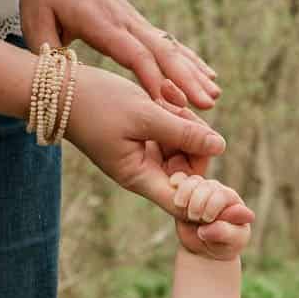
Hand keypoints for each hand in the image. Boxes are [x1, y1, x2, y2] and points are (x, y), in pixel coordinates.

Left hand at [20, 0, 218, 109]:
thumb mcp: (35, 17)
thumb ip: (45, 48)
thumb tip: (58, 76)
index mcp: (102, 24)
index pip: (132, 53)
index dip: (151, 77)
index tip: (168, 102)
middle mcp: (127, 22)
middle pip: (162, 52)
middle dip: (186, 79)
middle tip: (206, 104)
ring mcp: (138, 23)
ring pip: (172, 49)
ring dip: (194, 73)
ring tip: (214, 97)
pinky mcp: (143, 26)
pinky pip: (171, 45)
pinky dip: (191, 60)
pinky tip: (210, 77)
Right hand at [65, 65, 252, 228]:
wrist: (57, 88)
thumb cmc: (95, 102)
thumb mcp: (145, 114)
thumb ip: (184, 133)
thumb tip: (221, 147)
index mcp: (140, 177)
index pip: (187, 205)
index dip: (215, 207)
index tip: (241, 209)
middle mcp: (143, 173)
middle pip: (190, 173)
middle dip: (196, 143)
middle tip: (179, 110)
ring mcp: (142, 157)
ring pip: (183, 151)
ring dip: (185, 125)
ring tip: (167, 98)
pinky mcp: (141, 141)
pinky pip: (171, 136)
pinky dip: (174, 118)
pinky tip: (165, 98)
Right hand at [168, 171, 252, 259]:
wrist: (206, 248)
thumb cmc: (224, 244)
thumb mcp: (230, 242)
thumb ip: (224, 233)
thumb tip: (209, 228)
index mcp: (233, 202)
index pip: (221, 194)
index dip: (211, 205)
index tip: (207, 220)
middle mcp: (219, 192)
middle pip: (206, 186)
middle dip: (197, 202)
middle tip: (195, 218)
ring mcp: (202, 191)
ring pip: (193, 182)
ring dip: (185, 194)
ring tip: (184, 210)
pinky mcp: (187, 193)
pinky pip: (181, 179)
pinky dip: (176, 182)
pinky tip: (174, 188)